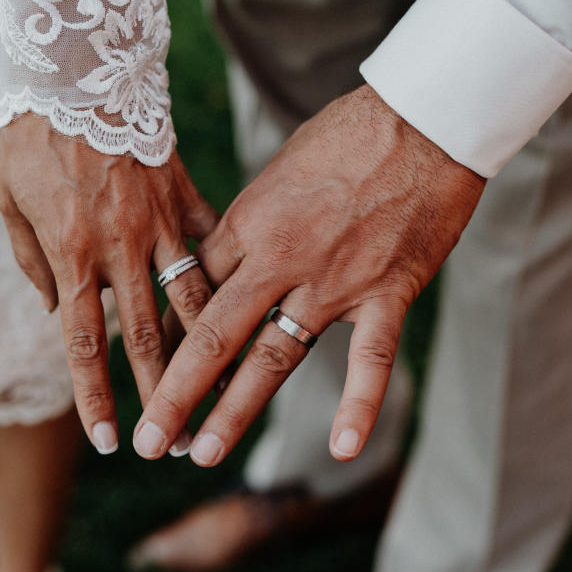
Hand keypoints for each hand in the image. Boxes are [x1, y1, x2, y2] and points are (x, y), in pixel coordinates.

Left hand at [0, 114, 218, 452]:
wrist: (75, 73)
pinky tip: (250, 309)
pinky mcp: (186, 196)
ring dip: (208, 352)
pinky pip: (214, 243)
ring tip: (223, 393)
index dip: (96, 396)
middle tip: (175, 439)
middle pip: (148, 335)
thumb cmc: (32, 139)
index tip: (111, 441)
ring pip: (193, 299)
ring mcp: (161, 223)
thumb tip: (57, 312)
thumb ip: (33, 263)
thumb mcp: (10, 202)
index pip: (84, 342)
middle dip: (164, 394)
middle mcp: (123, 248)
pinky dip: (229, 277)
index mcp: (73, 253)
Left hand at [132, 85, 484, 465]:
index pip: (193, 294)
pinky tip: (342, 448)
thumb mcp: (277, 171)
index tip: (149, 371)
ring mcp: (333, 281)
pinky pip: (370, 359)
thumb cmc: (347, 135)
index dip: (167, 338)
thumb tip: (224, 259)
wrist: (422, 118)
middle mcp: (280, 258)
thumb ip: (251, 222)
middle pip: (215, 335)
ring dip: (235, 411)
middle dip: (176, 393)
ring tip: (203, 453)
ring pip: (275, 357)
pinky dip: (358, 405)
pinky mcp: (386, 292)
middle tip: (151, 441)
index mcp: (248, 223)